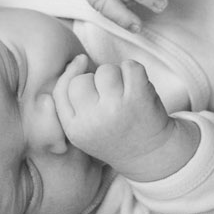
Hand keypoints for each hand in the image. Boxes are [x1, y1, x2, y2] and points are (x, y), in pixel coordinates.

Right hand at [51, 56, 192, 180]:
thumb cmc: (114, 135)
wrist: (152, 155)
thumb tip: (79, 59)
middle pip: (82, 79)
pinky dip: (134, 71)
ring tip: (125, 94)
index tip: (84, 71)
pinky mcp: (138, 98)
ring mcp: (116, 108)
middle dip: (95, 80)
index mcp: (75, 129)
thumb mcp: (83, 129)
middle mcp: (93, 120)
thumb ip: (72, 101)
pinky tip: (138, 87)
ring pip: (106, 70)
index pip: (62, 90)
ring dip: (116, 75)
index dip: (72, 77)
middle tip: (110, 96)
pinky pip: (130, 66)